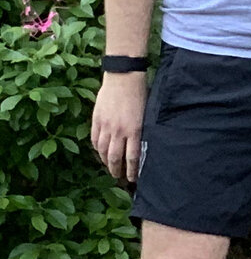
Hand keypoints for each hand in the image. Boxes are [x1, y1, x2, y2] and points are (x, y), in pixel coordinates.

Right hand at [90, 71, 146, 185]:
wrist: (123, 78)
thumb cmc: (140, 94)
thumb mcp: (146, 115)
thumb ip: (142, 131)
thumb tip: (142, 146)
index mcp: (135, 130)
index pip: (133, 158)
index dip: (132, 171)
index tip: (133, 180)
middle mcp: (119, 131)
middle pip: (115, 158)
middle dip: (116, 171)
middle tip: (119, 178)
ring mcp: (106, 126)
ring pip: (103, 151)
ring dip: (106, 162)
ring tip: (109, 168)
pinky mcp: (96, 120)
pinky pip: (95, 140)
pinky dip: (97, 149)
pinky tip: (100, 153)